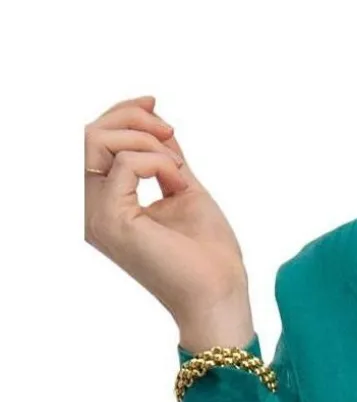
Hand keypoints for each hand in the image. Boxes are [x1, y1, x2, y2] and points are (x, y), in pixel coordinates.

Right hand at [83, 93, 254, 345]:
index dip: (122, 113)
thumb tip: (160, 125)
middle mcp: (92, 209)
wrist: (222, 294)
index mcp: (106, 203)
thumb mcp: (184, 191)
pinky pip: (124, 164)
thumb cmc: (209, 255)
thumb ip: (165, 160)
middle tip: (170, 133)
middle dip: (132, 119)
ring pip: (96, 142)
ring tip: (178, 170)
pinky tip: (179, 184)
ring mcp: (96, 217)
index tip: (156, 106)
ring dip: (146, 140)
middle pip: (88, 135)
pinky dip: (158, 162)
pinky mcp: (112, 221)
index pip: (94, 142)